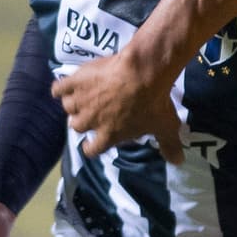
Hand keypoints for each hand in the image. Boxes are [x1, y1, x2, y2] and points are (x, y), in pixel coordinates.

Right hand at [51, 54, 185, 164]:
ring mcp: (81, 102)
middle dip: (82, 122)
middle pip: (76, 127)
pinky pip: (58, 88)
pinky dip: (60, 88)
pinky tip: (64, 86)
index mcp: (109, 136)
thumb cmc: (154, 103)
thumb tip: (178, 162)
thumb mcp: (165, 127)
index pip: (92, 150)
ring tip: (81, 97)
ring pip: (68, 107)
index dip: (91, 147)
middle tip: (91, 114)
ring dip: (73, 104)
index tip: (92, 144)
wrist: (142, 74)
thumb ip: (169, 146)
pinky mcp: (75, 82)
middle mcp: (90, 122)